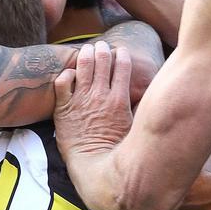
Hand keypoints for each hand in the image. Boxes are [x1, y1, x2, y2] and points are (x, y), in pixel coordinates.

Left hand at [53, 41, 133, 157]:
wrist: (91, 164)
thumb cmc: (115, 150)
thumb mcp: (134, 128)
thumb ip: (139, 111)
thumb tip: (148, 100)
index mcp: (119, 99)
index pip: (122, 67)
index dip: (122, 55)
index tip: (121, 50)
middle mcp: (100, 95)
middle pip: (103, 62)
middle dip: (103, 50)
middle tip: (102, 45)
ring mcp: (80, 99)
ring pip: (83, 67)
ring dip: (86, 55)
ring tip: (87, 50)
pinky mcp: (63, 107)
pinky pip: (62, 82)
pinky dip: (66, 74)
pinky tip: (70, 73)